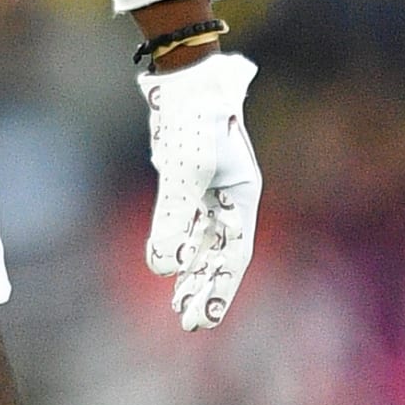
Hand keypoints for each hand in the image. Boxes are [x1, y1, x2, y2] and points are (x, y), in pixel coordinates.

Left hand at [136, 49, 259, 331]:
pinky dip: (178, 246)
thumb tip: (161, 269)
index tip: (201, 319)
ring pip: (205, 243)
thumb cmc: (193, 122)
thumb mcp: (183, 174)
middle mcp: (231, 197)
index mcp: (243, 197)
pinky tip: (167, 268)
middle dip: (206, 290)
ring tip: (179, 306)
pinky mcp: (189, 181)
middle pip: (221, 255)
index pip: (233, 256)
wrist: (185, 81)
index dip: (218, 290)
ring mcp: (211, 190)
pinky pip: (187, 224)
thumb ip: (173, 221)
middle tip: (188, 323)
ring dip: (193, 273)